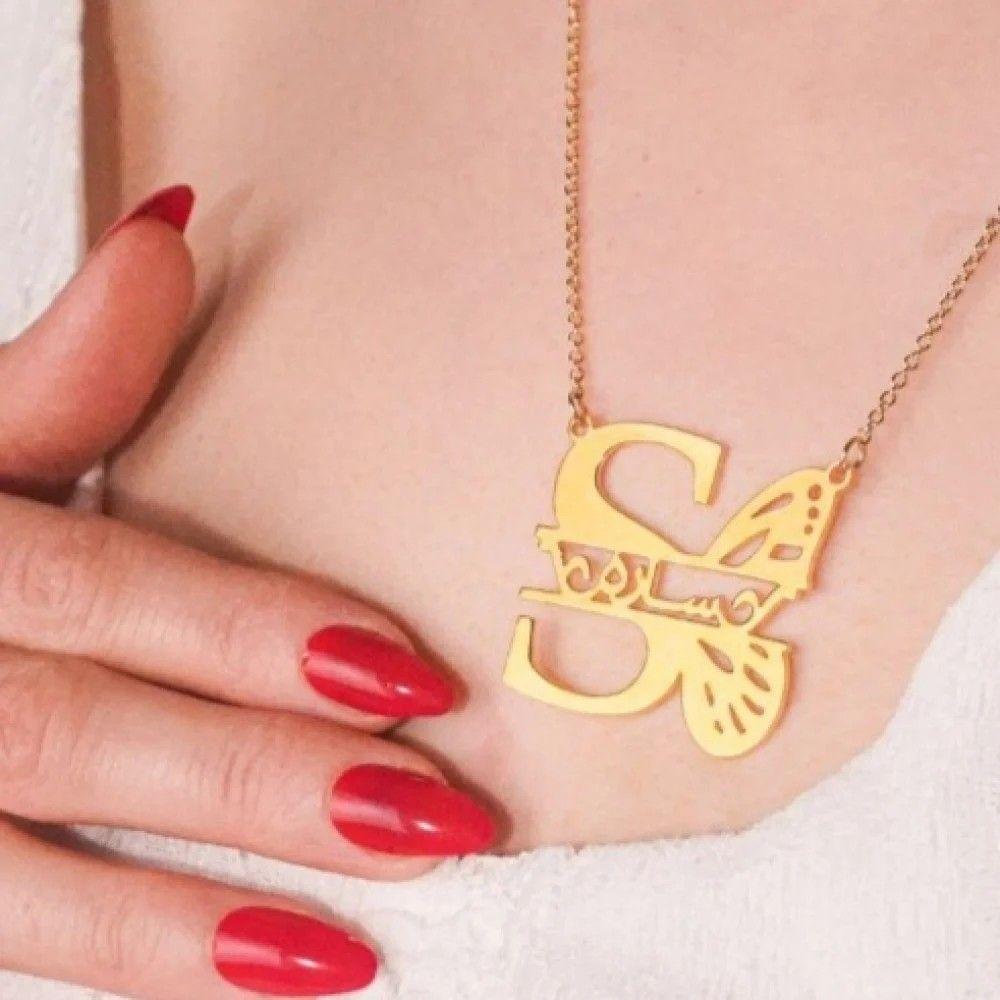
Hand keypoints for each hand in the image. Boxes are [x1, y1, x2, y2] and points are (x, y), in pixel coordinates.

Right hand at [0, 187, 494, 998]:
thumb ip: (57, 365)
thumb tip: (169, 235)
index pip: (104, 590)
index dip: (248, 634)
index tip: (402, 672)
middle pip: (92, 735)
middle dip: (264, 785)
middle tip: (432, 814)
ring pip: (29, 878)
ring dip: (196, 919)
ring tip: (350, 945)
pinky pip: (5, 938)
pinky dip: (131, 962)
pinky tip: (260, 973)